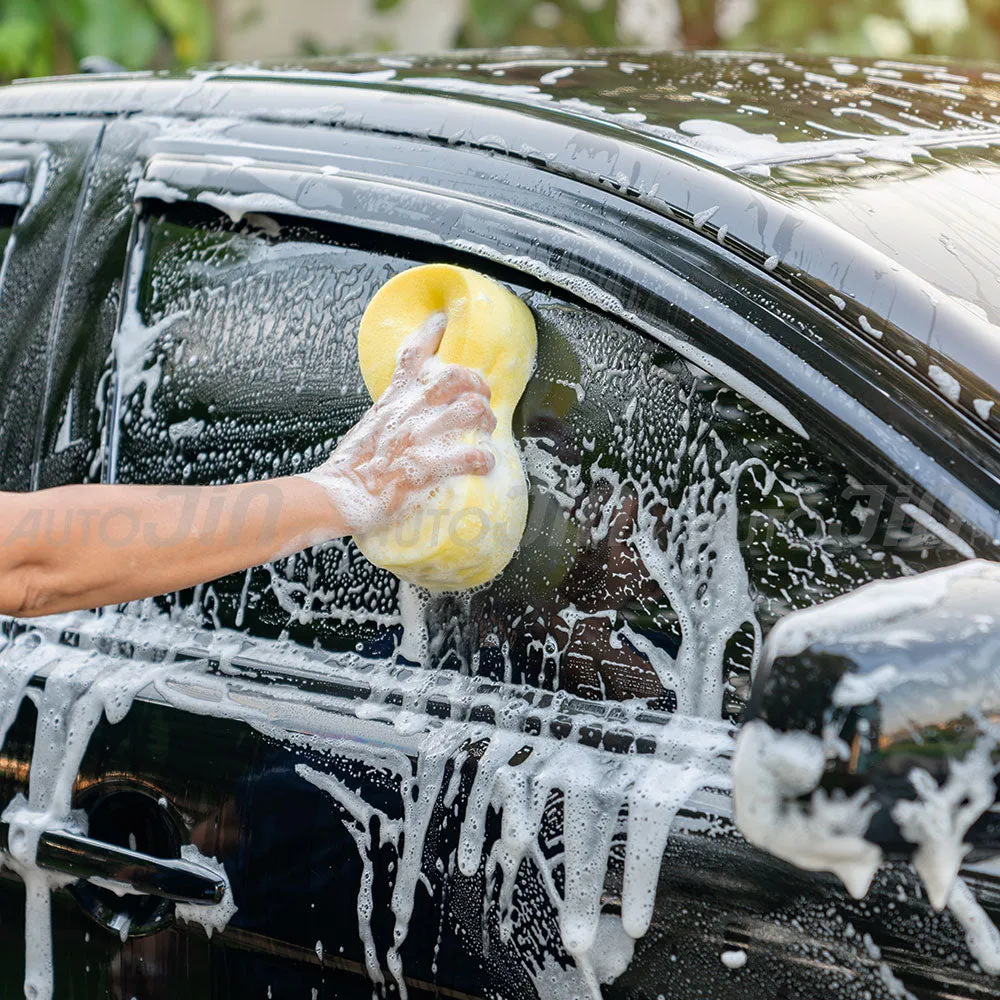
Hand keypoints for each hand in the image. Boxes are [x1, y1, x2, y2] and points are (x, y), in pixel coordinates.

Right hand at [303, 311, 496, 533]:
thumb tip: (407, 413)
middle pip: (455, 377)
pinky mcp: (423, 468)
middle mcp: (407, 412)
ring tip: (486, 433)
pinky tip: (486, 463)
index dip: (431, 333)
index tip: (442, 322)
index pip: (412, 356)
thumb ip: (390, 414)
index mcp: (392, 401)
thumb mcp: (369, 427)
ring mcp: (416, 438)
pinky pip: (468, 456)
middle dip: (477, 386)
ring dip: (485, 421)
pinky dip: (484, 459)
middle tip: (482, 402)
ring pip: (469, 410)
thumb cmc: (351, 468)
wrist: (334, 496)